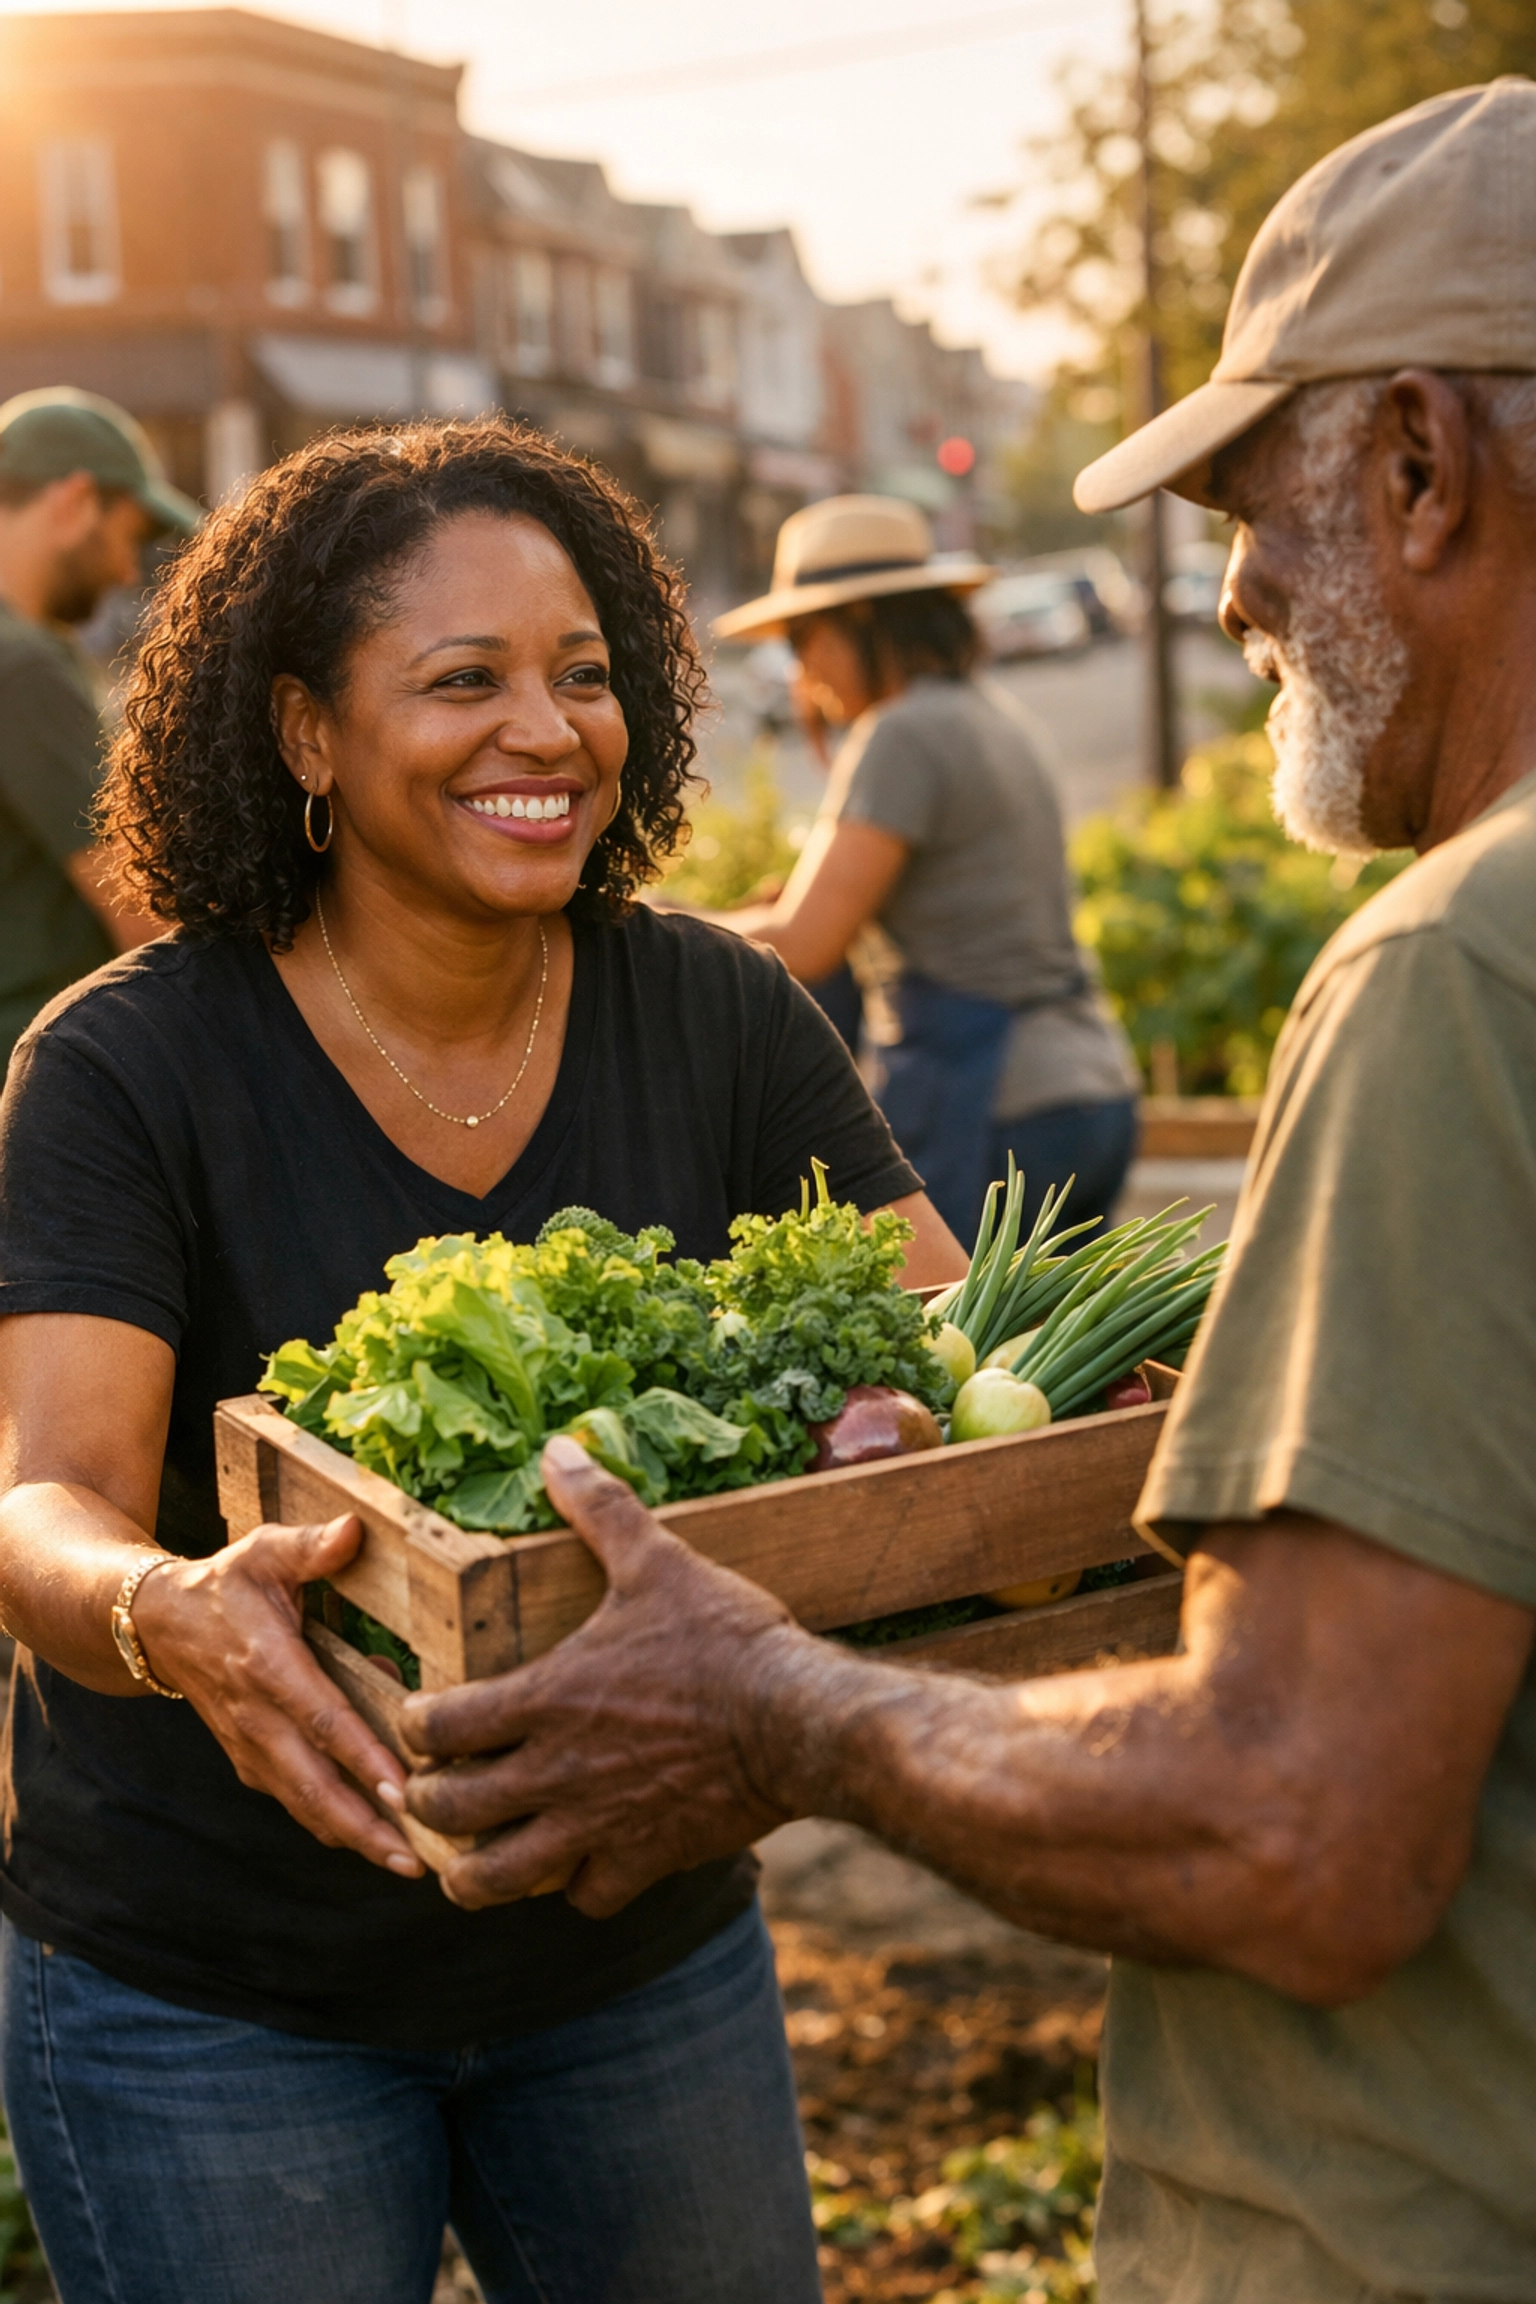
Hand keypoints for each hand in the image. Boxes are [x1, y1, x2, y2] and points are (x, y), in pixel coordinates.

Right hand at [133, 1516, 423, 1878]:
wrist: (157, 1626)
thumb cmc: (225, 1584)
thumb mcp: (263, 1551)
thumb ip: (309, 1546)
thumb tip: (353, 1530)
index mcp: (269, 1666)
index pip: (322, 1719)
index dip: (362, 1757)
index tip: (404, 1789)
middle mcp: (258, 1718)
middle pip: (315, 1786)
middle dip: (365, 1826)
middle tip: (417, 1858)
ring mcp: (252, 1747)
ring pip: (306, 1805)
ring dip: (355, 1837)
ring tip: (409, 1863)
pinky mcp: (253, 1761)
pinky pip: (296, 1800)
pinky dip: (334, 1824)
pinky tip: (377, 1840)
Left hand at [399, 1436, 807, 1912]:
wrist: (800, 1720)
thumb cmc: (724, 1639)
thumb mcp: (658, 1560)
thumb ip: (599, 1508)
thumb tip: (557, 1450)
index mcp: (545, 1698)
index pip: (435, 1728)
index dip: (415, 1724)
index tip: (421, 1715)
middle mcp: (555, 1771)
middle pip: (446, 1810)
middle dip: (425, 1800)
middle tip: (431, 1786)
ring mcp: (596, 1825)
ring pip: (497, 1878)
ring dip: (472, 1869)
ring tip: (470, 1855)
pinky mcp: (643, 1860)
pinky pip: (582, 1897)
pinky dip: (569, 1885)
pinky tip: (575, 1862)